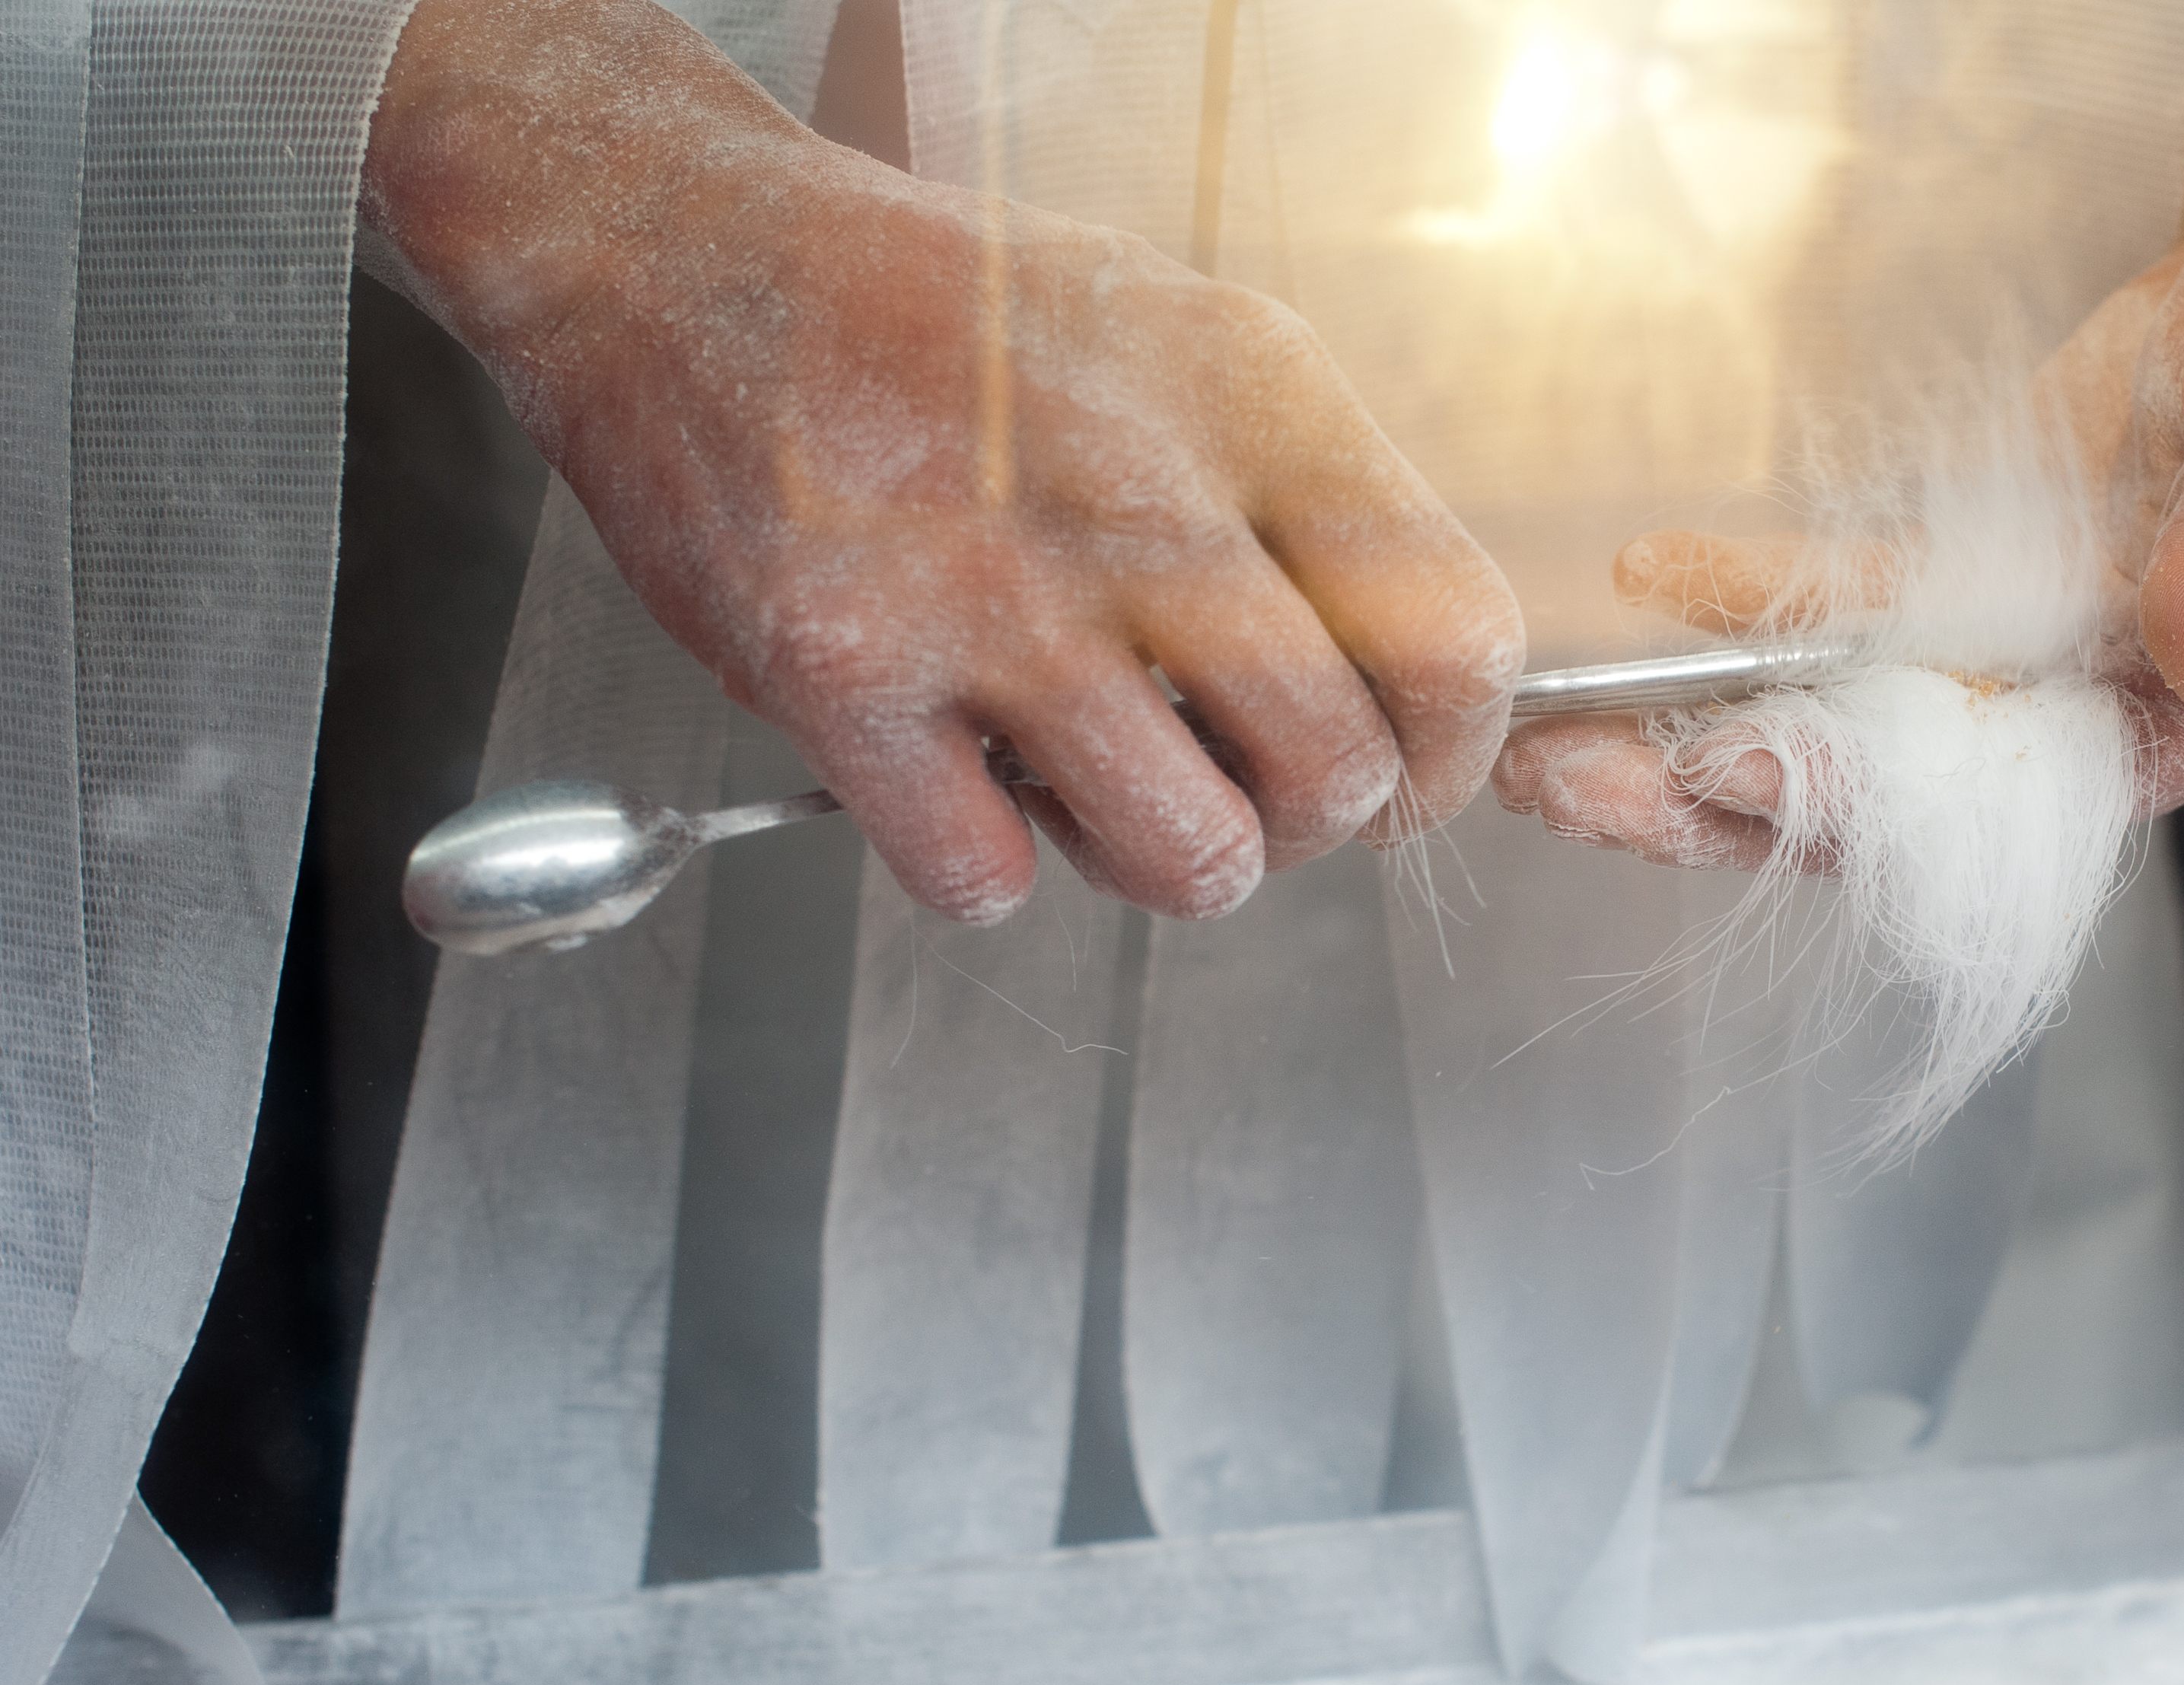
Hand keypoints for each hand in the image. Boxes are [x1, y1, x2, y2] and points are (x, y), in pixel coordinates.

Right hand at [363, 0, 1523, 921]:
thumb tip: (1401, 670)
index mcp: (1249, 397)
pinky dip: (982, 865)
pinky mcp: (844, 675)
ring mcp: (989, 594)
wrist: (680, 255)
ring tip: (1095, 790)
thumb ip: (1295, 494)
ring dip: (1156, 861)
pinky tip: (952, 779)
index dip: (1448, 754)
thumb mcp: (1173, 338)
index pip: (1452, 636)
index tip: (1405, 778)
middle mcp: (1139, 496)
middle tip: (1239, 794)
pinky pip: (987, 879)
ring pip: (1189, 855)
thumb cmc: (933, 316)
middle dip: (1300, 825)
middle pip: (1336, 773)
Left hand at [1495, 0, 2183, 869]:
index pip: (2009, 816)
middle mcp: (2083, 730)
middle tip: (1574, 789)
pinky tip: (1644, 583)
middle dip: (1717, 806)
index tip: (1738, 775)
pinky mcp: (1957, 601)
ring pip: (1828, 740)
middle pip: (1880, 809)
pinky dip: (1735, 612)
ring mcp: (2007, 674)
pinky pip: (1828, 623)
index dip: (1864, 808)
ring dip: (1686, 749)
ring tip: (1547, 751)